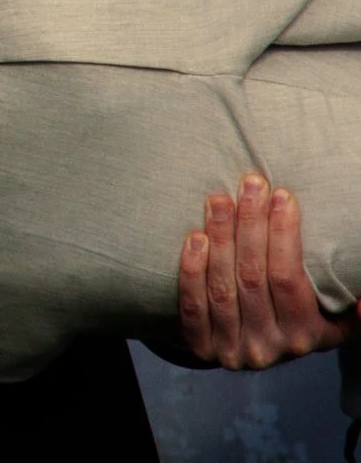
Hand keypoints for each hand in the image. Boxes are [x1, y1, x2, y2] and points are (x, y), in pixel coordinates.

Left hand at [179, 172, 353, 368]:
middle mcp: (269, 346)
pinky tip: (195, 237)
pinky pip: (193, 306)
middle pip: (252, 277)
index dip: (284, 235)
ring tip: (219, 200)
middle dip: (250, 224)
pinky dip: (191, 269)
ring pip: (222, 287)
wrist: (255, 350)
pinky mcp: (202, 348)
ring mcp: (233, 349)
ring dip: (219, 238)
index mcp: (305, 335)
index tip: (281, 195)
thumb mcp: (334, 317)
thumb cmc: (298, 318)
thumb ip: (350, 307)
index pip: (288, 278)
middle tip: (249, 185)